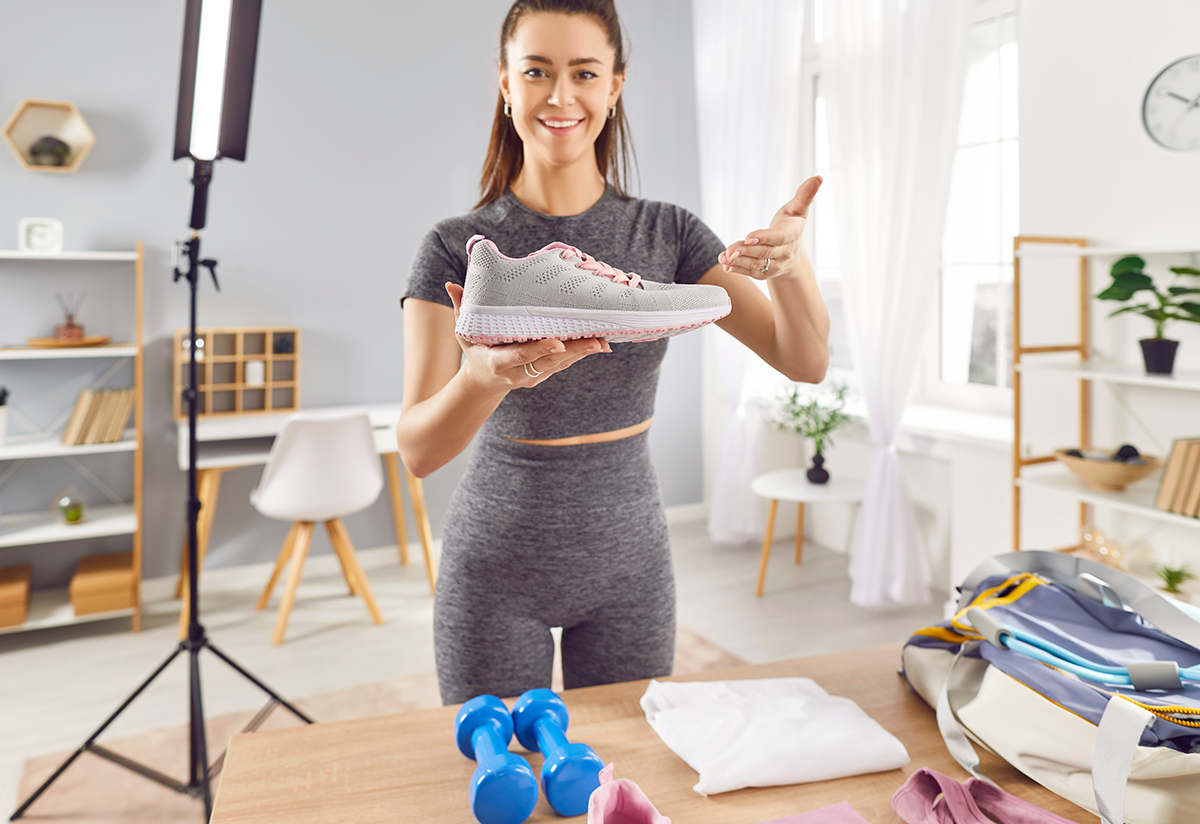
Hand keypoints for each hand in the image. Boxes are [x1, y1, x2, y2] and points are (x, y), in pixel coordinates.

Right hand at [445, 283, 609, 389]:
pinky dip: (581, 354)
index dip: (541, 349)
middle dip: (573, 351)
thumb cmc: (474, 352)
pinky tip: (599, 344)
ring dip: (583, 352)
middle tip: (596, 340)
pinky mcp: (543, 375)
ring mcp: (532, 377)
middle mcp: (518, 373)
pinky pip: (564, 364)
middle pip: (548, 361)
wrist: (483, 383)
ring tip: (603, 339)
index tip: (559, 342)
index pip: (522, 355)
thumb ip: (460, 309)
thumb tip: (451, 284)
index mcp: (498, 362)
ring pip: (561, 364)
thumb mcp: (463, 333)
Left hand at [717, 176, 821, 280]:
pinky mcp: (764, 273)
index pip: (777, 237)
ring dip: (738, 262)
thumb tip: (818, 178)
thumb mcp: (797, 210)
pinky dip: (738, 270)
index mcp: (791, 235)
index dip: (764, 238)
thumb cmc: (791, 226)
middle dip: (745, 251)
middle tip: (729, 249)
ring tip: (724, 257)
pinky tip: (726, 265)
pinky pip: (751, 273)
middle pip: (763, 253)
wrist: (793, 254)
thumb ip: (804, 196)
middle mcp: (783, 253)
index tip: (749, 236)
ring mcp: (774, 265)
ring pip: (755, 264)